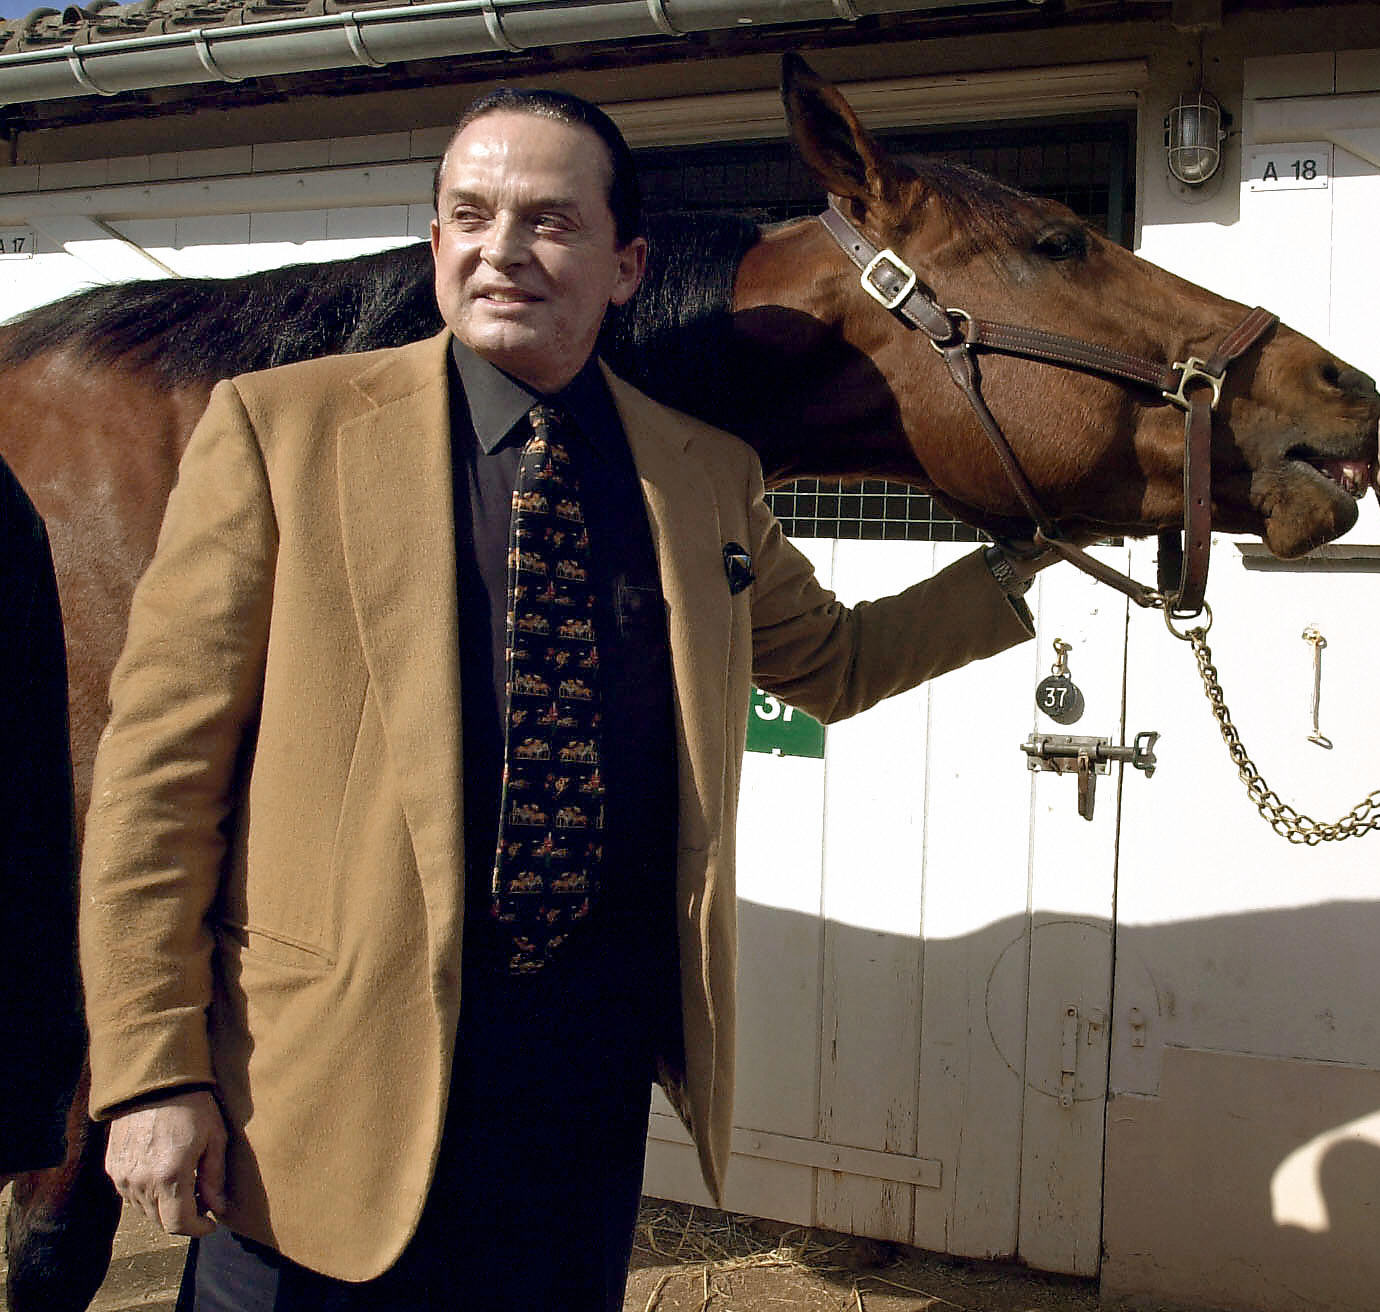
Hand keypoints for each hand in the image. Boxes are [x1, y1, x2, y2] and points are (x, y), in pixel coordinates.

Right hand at [105, 1090, 227, 1236]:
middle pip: (160, 1221)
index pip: (178, 1224)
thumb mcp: (214, 1137)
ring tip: (185, 1184)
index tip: (211, 1223)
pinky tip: (163, 1174)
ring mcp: (122, 1177)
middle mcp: (141, 1182)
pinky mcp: (112, 1168)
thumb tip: (218, 1207)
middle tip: (202, 1200)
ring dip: (165, 1206)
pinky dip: (148, 1193)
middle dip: (183, 1217)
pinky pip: (130, 1194)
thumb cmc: (192, 1105)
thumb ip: (214, 1177)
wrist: (152, 1080)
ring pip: (144, 1210)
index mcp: (170, 1176)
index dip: (197, 1229)